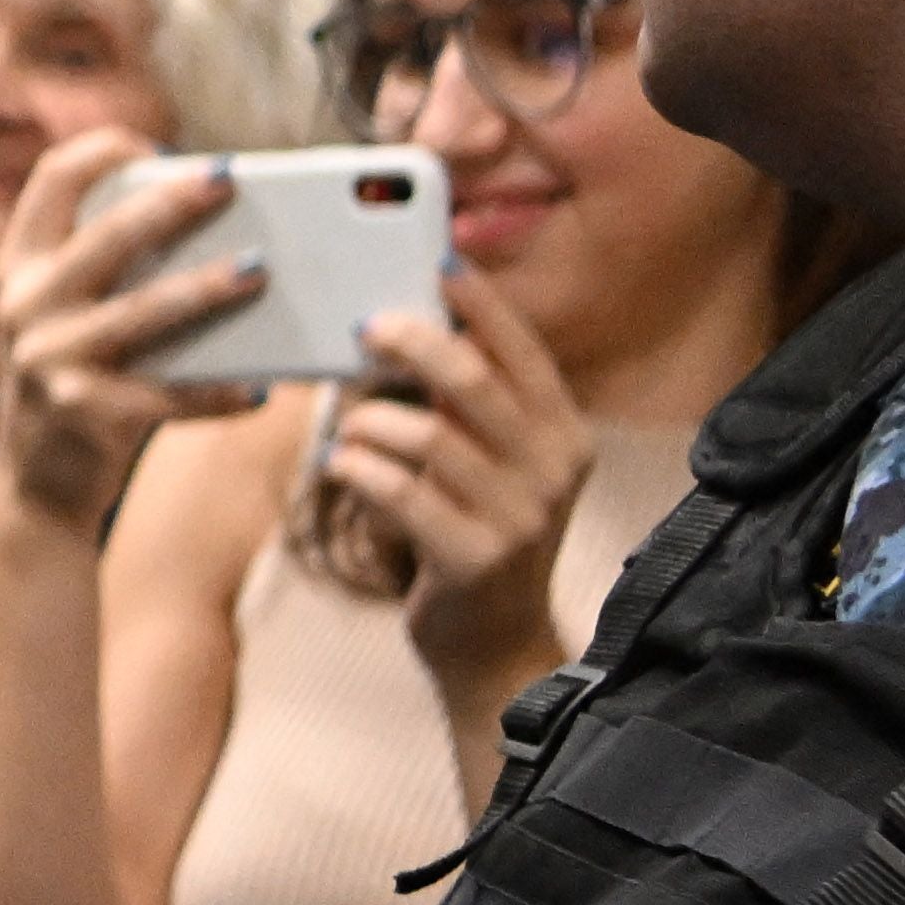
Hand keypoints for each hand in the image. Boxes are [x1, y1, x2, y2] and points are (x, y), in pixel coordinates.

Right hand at [0, 128, 267, 531]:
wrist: (37, 483)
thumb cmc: (77, 377)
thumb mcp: (69, 314)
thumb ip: (113, 268)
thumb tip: (218, 223)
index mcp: (20, 265)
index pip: (53, 179)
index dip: (105, 150)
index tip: (157, 144)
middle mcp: (25, 304)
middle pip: (109, 234)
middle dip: (174, 201)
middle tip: (229, 181)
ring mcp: (48, 359)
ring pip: (145, 310)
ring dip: (209, 288)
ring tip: (261, 272)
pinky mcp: (84, 413)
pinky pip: (169, 395)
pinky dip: (219, 393)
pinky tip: (258, 390)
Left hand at [325, 261, 594, 706]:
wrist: (494, 644)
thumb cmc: (475, 532)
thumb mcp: (495, 463)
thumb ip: (472, 404)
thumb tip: (416, 323)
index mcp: (563, 434)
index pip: (523, 350)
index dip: (480, 301)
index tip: (438, 259)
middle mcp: (552, 470)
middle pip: (472, 381)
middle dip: (412, 343)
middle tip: (366, 326)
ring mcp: (517, 517)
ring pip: (425, 436)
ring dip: (370, 424)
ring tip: (351, 433)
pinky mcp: (472, 559)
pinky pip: (397, 493)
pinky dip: (356, 471)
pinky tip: (341, 469)